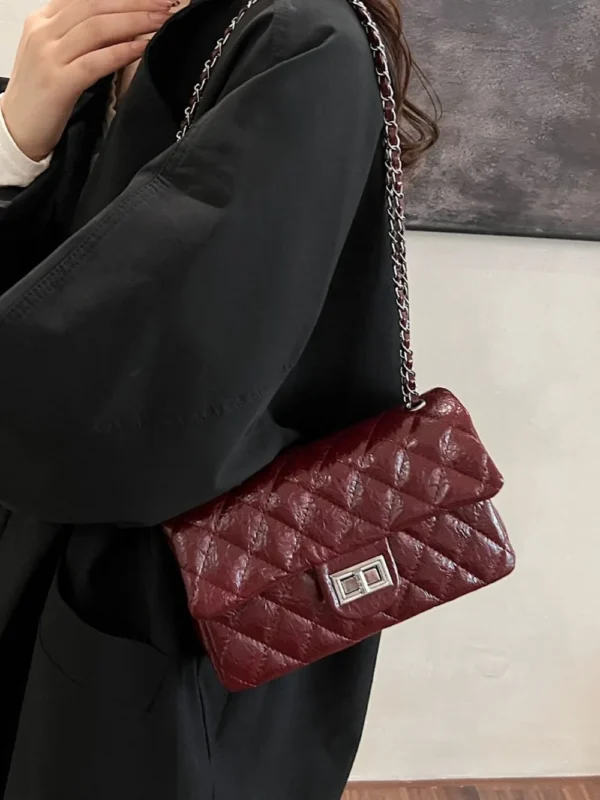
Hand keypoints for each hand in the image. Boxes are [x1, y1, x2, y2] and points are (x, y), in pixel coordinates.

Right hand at [0, 0, 176, 161]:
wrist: (15, 130)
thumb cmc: (41, 96)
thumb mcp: (56, 56)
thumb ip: (79, 38)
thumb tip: (121, 27)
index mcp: (42, 21)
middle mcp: (43, 32)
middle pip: (95, 5)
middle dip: (134, 3)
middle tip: (164, 4)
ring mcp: (49, 56)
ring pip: (97, 27)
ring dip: (135, 21)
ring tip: (161, 20)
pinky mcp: (58, 83)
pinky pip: (96, 60)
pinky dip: (123, 51)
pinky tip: (144, 46)